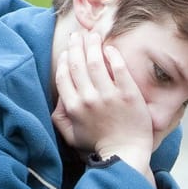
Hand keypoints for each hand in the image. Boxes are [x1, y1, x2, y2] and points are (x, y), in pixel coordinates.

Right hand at [51, 31, 151, 176]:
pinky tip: (110, 48)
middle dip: (75, 46)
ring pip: (96, 62)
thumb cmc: (98, 146)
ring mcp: (109, 95)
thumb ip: (60, 117)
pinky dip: (112, 55)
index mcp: (73, 107)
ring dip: (92, 44)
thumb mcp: (71, 136)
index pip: (64, 76)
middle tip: (77, 35)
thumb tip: (59, 98)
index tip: (66, 51)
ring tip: (93, 35)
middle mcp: (88, 98)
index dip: (63, 60)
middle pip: (77, 64)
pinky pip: (118, 68)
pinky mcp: (128, 94)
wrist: (125, 154)